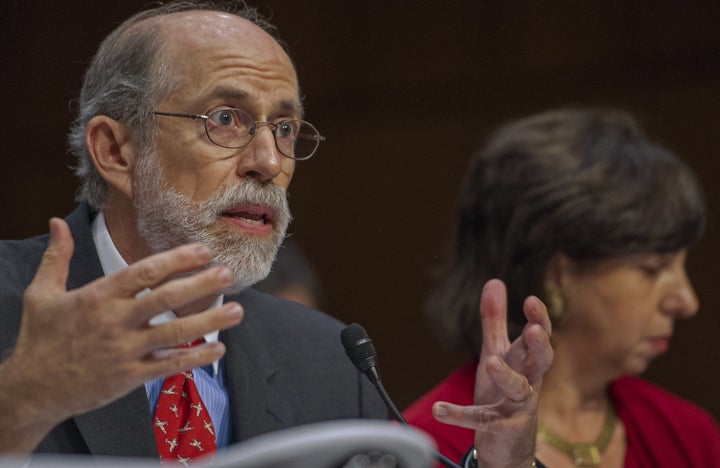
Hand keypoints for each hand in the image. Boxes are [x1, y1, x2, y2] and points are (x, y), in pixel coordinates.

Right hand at [0, 218, 243, 452]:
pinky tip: (218, 349)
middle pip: (165, 298)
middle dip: (200, 284)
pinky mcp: (130, 377)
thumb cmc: (39, 339)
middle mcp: (115, 322)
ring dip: (209, 321)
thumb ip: (57, 257)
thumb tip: (56, 222)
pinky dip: (196, 358)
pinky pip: (169, 365)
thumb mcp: (41, 294)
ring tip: (237, 311)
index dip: (176, 259)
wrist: (32, 390)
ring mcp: (125, 351)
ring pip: (175, 333)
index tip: (202, 250)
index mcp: (97, 297)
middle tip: (227, 273)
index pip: (144, 272)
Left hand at [431, 279, 552, 467]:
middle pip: (541, 362)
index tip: (531, 301)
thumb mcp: (497, 351)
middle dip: (539, 346)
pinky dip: (460, 414)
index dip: (539, 319)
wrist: (508, 441)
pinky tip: (439, 410)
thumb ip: (495, 319)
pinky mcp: (499, 426)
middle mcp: (528, 381)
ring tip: (490, 362)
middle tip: (533, 331)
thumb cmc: (503, 389)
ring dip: (506, 376)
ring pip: (519, 390)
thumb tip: (495, 281)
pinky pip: (481, 419)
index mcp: (526, 360)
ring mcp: (515, 405)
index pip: (540, 336)